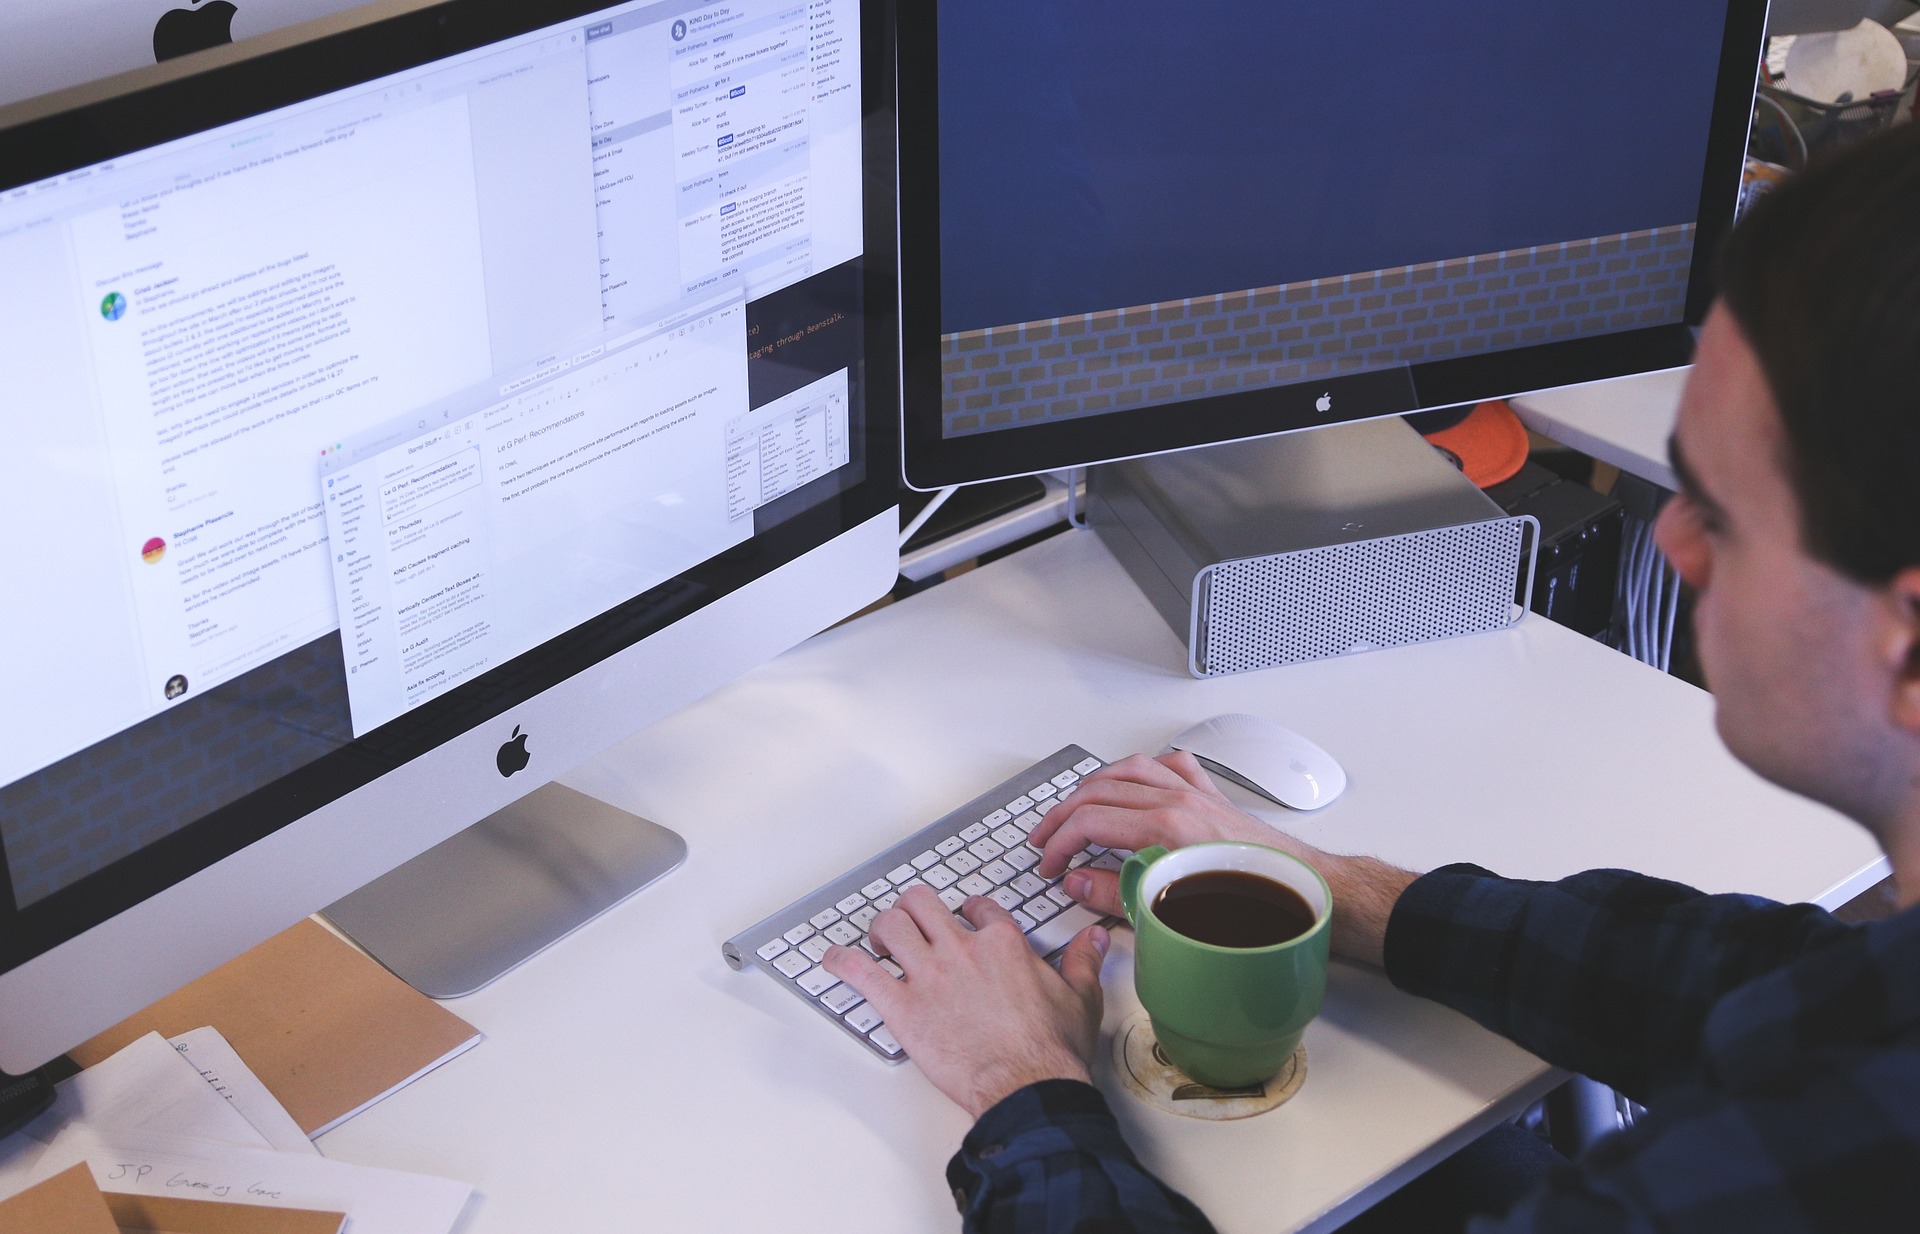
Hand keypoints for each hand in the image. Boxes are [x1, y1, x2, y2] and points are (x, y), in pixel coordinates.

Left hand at [822, 886, 1109, 1118]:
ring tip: (881, 942)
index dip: (968, 911)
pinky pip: (860, 972)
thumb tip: (1094, 939)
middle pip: (923, 903)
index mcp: (1003, 943)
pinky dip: (841, 962)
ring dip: (880, 930)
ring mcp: (929, 975)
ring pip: (890, 925)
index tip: (964, 919)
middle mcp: (961, 950)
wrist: (1028, 1086)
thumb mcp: (1080, 997)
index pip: (977, 907)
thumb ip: (1082, 961)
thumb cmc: (1052, 1050)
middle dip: (913, 908)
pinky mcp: (902, 1007)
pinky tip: (836, 961)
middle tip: (912, 922)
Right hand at [1032, 751, 1318, 914]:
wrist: (1304, 895)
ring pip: (1130, 769)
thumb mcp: (1169, 912)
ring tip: (1074, 805)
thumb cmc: (1252, 906)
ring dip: (1094, 785)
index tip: (1050, 866)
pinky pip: (1171, 766)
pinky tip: (1135, 783)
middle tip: (1047, 840)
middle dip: (1064, 815)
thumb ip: (1114, 894)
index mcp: (1167, 828)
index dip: (1060, 843)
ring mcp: (1197, 793)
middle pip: (1100, 790)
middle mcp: (1180, 801)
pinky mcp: (1212, 797)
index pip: (1090, 821)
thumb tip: (1077, 882)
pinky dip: (1145, 770)